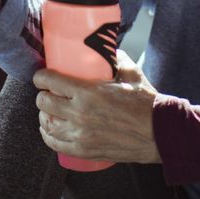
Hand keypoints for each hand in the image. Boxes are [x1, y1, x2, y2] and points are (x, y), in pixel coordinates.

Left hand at [32, 50, 160, 163]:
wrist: (158, 133)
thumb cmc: (146, 103)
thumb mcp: (130, 73)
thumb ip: (116, 58)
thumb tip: (106, 48)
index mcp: (88, 92)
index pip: (50, 81)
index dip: (41, 77)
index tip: (41, 77)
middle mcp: (79, 113)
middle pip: (44, 102)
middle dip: (42, 95)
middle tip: (48, 92)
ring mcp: (80, 134)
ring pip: (47, 123)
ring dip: (44, 115)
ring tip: (49, 110)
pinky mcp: (84, 150)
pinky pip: (55, 143)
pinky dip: (48, 135)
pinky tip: (50, 129)